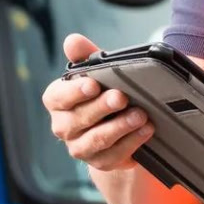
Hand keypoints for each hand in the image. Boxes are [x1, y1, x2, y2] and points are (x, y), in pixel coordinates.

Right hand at [42, 33, 152, 172]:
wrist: (115, 125)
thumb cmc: (102, 92)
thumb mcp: (96, 71)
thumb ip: (85, 56)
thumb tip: (72, 41)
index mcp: (57, 101)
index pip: (58, 97)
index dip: (75, 92)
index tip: (93, 84)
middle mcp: (64, 126)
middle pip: (79, 119)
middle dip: (102, 108)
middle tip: (121, 97)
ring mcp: (81, 147)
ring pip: (97, 140)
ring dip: (120, 127)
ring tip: (140, 115)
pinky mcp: (100, 162)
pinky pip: (114, 156)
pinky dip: (132, 143)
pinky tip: (146, 130)